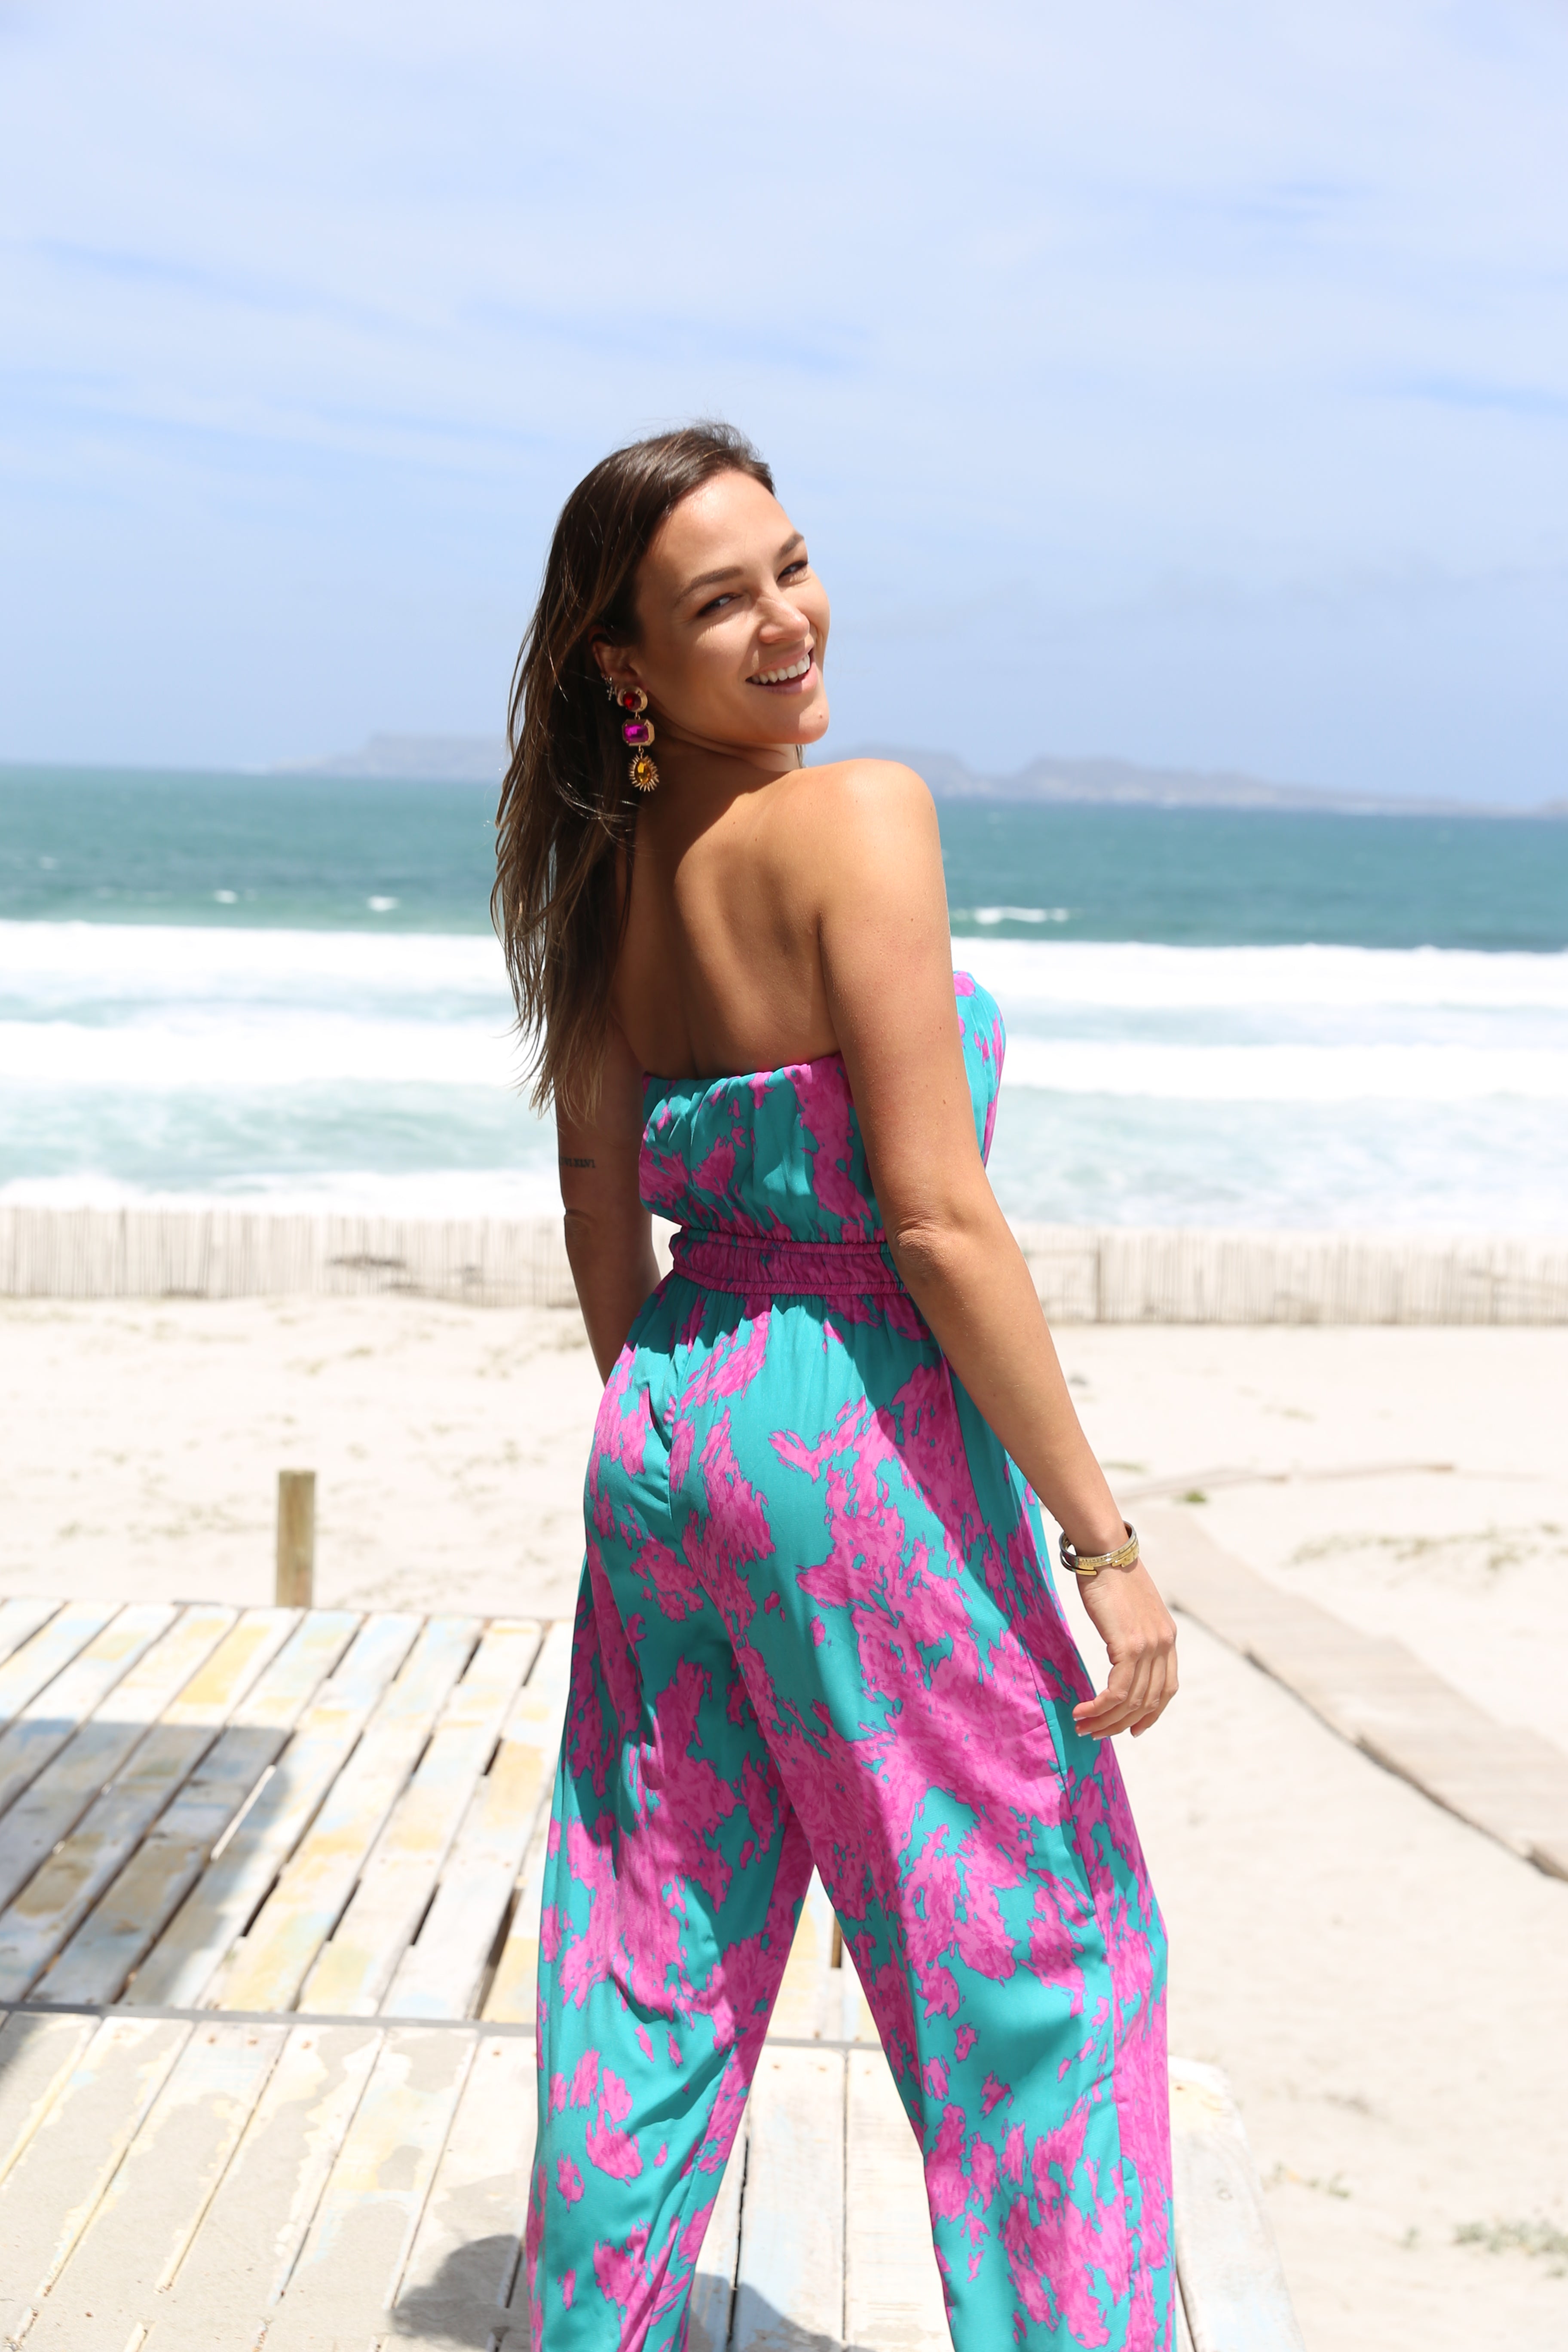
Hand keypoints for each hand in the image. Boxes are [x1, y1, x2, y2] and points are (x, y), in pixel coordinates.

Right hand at [1070, 1558, 1178, 1738]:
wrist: (1105, 1551)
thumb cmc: (1110, 1576)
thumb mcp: (1132, 1610)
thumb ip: (1134, 1634)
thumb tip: (1122, 1653)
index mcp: (1168, 1637)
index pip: (1167, 1688)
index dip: (1151, 1714)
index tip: (1132, 1730)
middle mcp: (1165, 1644)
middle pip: (1149, 1701)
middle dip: (1122, 1723)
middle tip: (1096, 1733)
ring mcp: (1150, 1646)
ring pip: (1132, 1701)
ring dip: (1105, 1720)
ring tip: (1082, 1726)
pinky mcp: (1129, 1646)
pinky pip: (1117, 1691)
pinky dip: (1099, 1707)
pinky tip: (1082, 1711)